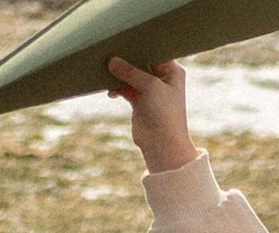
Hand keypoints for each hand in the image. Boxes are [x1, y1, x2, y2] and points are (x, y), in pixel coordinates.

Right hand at [107, 55, 193, 171]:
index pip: (154, 51)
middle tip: (110, 54)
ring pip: (130, 76)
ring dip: (119, 75)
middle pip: (140, 63)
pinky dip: (117, 89)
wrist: (162, 146)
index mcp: (171, 71)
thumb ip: (130, 71)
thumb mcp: (149, 85)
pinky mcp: (139, 103)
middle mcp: (161, 79)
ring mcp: (150, 91)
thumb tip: (111, 60)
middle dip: (126, 60)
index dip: (139, 46)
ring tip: (106, 73)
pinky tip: (110, 92)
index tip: (122, 41)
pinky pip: (125, 89)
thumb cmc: (164, 114)